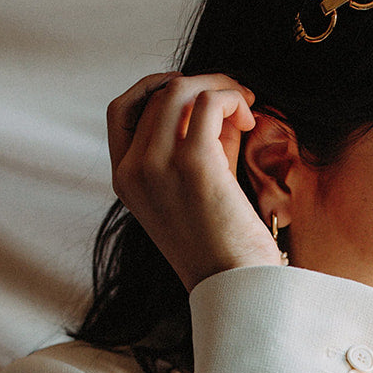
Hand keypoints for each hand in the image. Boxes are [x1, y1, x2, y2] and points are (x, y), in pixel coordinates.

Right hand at [106, 72, 280, 290]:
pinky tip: (250, 118)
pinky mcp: (194, 163)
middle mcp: (134, 171)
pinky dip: (232, 98)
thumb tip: (215, 103)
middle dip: (199, 84)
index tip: (192, 91)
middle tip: (235, 99)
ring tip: (246, 106)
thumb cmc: (223, 248)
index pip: (122, 111)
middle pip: (157, 94)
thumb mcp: (196, 190)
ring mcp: (158, 165)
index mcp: (125, 181)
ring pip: (180, 89)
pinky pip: (208, 103)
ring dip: (219, 86)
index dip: (155, 87)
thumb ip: (197, 146)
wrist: (236, 289)